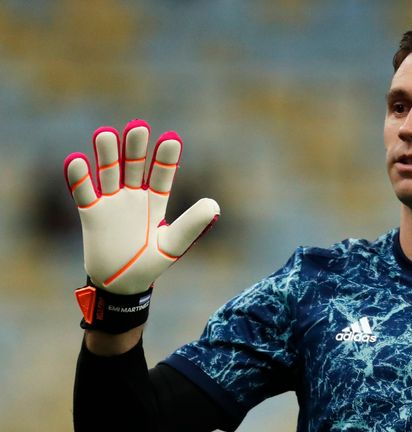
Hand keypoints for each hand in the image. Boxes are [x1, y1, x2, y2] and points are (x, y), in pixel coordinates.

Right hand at [64, 119, 219, 294]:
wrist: (121, 285)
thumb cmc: (150, 265)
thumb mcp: (173, 245)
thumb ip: (191, 225)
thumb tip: (214, 205)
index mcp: (156, 202)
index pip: (162, 176)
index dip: (166, 159)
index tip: (172, 139)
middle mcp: (134, 197)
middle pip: (134, 167)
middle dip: (136, 148)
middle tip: (138, 126)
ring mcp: (112, 203)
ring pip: (108, 173)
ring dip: (107, 155)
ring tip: (106, 134)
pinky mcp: (91, 214)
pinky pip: (84, 192)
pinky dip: (79, 178)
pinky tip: (77, 160)